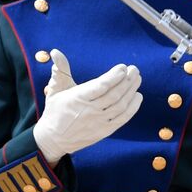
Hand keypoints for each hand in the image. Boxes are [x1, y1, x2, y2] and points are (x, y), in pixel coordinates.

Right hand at [32, 50, 142, 165]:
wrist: (54, 139)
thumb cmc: (55, 111)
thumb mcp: (55, 89)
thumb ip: (60, 70)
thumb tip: (55, 52)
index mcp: (78, 98)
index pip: (100, 86)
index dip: (114, 76)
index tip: (123, 67)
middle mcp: (90, 110)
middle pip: (114, 94)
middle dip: (127, 80)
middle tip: (134, 69)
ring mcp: (98, 122)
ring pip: (120, 105)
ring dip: (131, 91)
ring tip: (137, 79)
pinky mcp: (104, 131)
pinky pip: (122, 119)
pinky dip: (133, 107)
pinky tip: (137, 96)